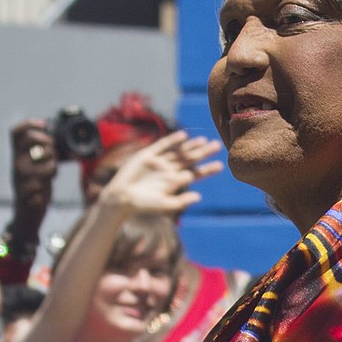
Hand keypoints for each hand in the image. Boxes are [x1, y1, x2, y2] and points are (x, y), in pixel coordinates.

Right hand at [11, 120, 57, 224]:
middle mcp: (17, 164)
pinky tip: (45, 186)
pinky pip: (45, 179)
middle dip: (48, 143)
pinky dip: (50, 180)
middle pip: (31, 140)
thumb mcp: (35, 168)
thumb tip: (53, 140)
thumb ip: (41, 155)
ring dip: (53, 165)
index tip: (43, 124)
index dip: (29, 124)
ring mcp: (21, 178)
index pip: (16, 133)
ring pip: (45, 160)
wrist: (26, 216)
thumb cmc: (34, 189)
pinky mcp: (27, 192)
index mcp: (17, 157)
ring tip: (51, 173)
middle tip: (53, 153)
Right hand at [96, 131, 222, 218]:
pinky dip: (172, 141)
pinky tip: (184, 136)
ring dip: (191, 146)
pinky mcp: (147, 156)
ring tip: (204, 140)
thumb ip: (181, 202)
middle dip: (203, 153)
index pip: (194, 174)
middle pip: (190, 160)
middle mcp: (169, 171)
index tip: (221, 165)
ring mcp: (159, 162)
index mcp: (175, 182)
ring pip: (179, 152)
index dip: (207, 170)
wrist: (121, 198)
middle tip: (217, 145)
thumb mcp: (164, 205)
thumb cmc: (143, 205)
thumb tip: (199, 197)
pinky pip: (162, 145)